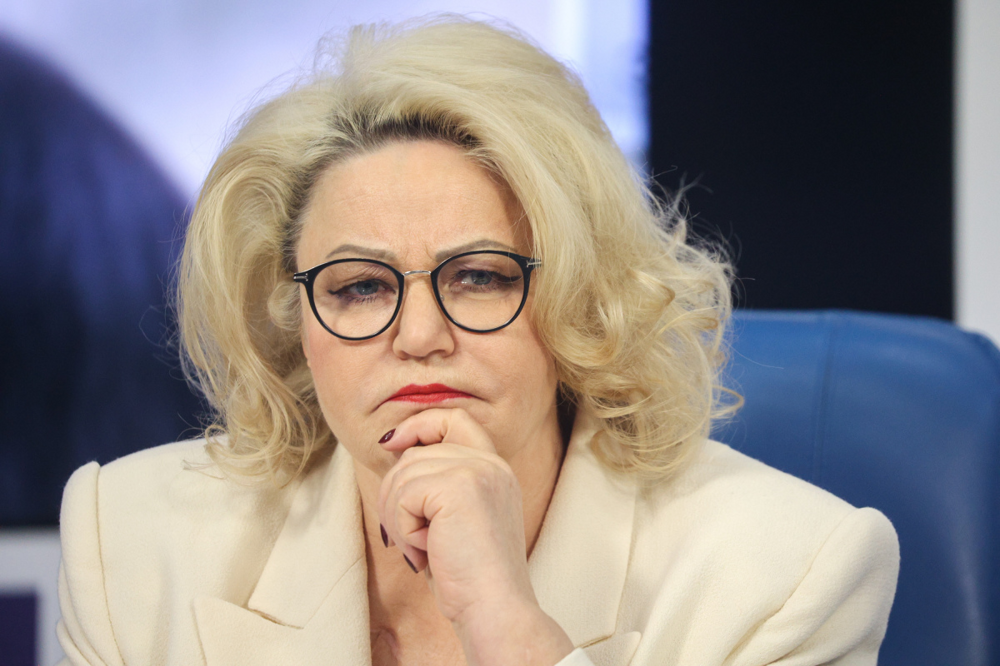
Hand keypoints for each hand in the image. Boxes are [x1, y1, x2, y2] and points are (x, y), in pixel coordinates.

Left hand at [377, 408, 573, 665]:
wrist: (494, 608)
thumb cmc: (469, 577)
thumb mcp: (457, 520)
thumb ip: (438, 484)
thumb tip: (394, 454)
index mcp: (495, 469)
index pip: (455, 419)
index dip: (419, 425)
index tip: (391, 445)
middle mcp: (490, 464)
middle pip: (416, 452)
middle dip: (396, 495)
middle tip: (410, 538)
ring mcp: (477, 471)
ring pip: (403, 474)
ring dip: (399, 519)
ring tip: (423, 550)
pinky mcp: (459, 486)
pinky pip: (404, 495)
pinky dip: (403, 530)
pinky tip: (425, 552)